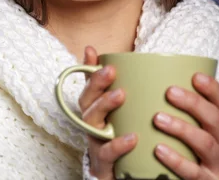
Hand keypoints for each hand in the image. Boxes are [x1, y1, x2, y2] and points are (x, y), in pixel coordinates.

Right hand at [79, 46, 137, 179]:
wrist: (119, 178)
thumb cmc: (118, 141)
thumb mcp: (118, 114)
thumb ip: (116, 89)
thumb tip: (100, 52)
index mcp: (94, 112)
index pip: (88, 87)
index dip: (87, 69)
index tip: (92, 51)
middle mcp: (91, 126)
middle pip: (87, 102)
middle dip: (96, 84)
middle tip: (111, 71)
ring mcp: (95, 144)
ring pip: (92, 123)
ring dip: (104, 106)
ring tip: (121, 94)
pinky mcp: (103, 165)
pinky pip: (107, 153)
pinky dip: (118, 145)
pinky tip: (132, 137)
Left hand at [152, 73, 218, 178]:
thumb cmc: (188, 153)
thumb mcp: (191, 131)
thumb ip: (178, 113)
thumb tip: (146, 82)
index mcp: (218, 129)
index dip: (212, 89)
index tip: (195, 76)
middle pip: (214, 119)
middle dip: (193, 103)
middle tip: (170, 92)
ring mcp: (215, 165)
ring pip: (204, 143)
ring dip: (181, 128)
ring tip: (158, 118)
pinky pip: (193, 171)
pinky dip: (175, 159)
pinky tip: (159, 150)